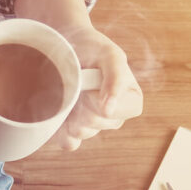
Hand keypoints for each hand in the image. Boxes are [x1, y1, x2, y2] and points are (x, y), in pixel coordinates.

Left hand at [51, 23, 142, 150]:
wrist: (66, 46)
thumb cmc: (92, 48)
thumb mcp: (110, 55)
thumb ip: (116, 78)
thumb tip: (109, 110)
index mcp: (130, 100)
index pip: (121, 113)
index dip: (103, 98)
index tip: (92, 80)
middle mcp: (114, 117)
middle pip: (97, 123)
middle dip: (83, 101)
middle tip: (79, 81)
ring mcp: (93, 127)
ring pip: (82, 132)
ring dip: (70, 109)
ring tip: (70, 89)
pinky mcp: (73, 133)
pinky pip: (69, 143)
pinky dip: (60, 127)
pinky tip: (60, 108)